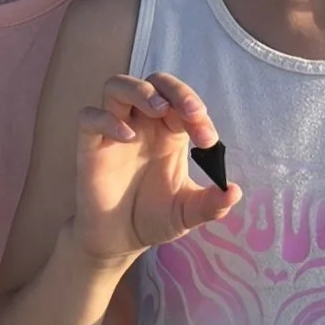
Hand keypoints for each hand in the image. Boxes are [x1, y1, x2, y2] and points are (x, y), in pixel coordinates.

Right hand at [75, 72, 239, 265]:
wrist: (119, 241)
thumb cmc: (154, 219)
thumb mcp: (187, 213)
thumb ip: (211, 204)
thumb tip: (235, 192)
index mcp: (169, 132)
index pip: (184, 104)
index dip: (198, 113)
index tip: (209, 141)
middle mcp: (142, 124)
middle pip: (155, 82)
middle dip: (177, 91)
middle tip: (192, 112)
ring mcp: (114, 131)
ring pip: (118, 86)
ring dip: (141, 91)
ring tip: (159, 109)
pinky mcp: (90, 146)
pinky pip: (90, 117)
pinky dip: (107, 120)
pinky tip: (127, 137)